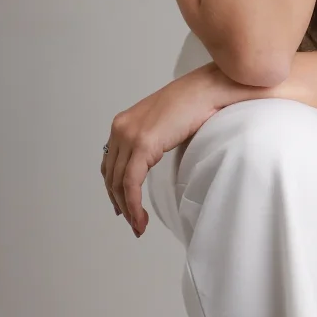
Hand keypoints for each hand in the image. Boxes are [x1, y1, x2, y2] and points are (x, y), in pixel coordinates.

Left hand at [100, 64, 232, 237]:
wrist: (207, 89)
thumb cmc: (193, 103)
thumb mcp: (163, 123)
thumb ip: (151, 140)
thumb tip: (150, 161)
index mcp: (124, 123)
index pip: (110, 163)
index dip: (114, 188)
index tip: (122, 207)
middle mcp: (121, 128)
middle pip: (111, 175)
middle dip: (120, 203)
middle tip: (133, 223)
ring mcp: (130, 135)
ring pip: (119, 183)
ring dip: (128, 209)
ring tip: (139, 227)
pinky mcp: (143, 144)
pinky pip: (131, 184)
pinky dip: (133, 205)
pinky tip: (141, 219)